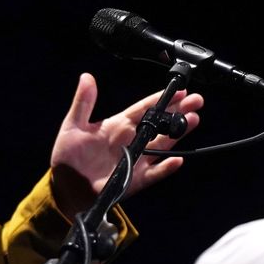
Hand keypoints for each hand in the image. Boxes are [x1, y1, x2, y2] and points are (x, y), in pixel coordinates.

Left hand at [49, 73, 203, 215]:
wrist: (66, 186)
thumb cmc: (68, 156)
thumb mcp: (73, 125)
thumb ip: (83, 102)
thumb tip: (86, 77)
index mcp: (119, 125)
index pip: (145, 108)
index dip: (162, 99)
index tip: (179, 89)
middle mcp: (132, 140)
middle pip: (161, 123)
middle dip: (179, 111)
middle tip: (197, 100)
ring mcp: (136, 159)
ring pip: (164, 144)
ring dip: (179, 133)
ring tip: (194, 119)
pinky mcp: (136, 179)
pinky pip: (155, 173)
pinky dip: (166, 167)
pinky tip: (177, 159)